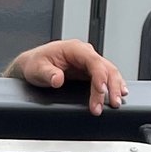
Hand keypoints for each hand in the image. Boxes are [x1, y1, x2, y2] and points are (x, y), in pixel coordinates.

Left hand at [5, 39, 127, 113]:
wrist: (32, 64)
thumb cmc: (35, 63)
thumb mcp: (37, 69)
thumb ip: (48, 74)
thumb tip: (58, 79)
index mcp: (74, 49)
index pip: (93, 61)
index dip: (100, 76)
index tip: (101, 91)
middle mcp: (84, 53)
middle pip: (106, 67)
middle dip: (111, 86)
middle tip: (113, 103)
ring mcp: (88, 62)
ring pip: (109, 72)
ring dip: (115, 87)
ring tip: (116, 103)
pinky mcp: (89, 71)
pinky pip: (106, 77)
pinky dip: (113, 85)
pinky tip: (118, 94)